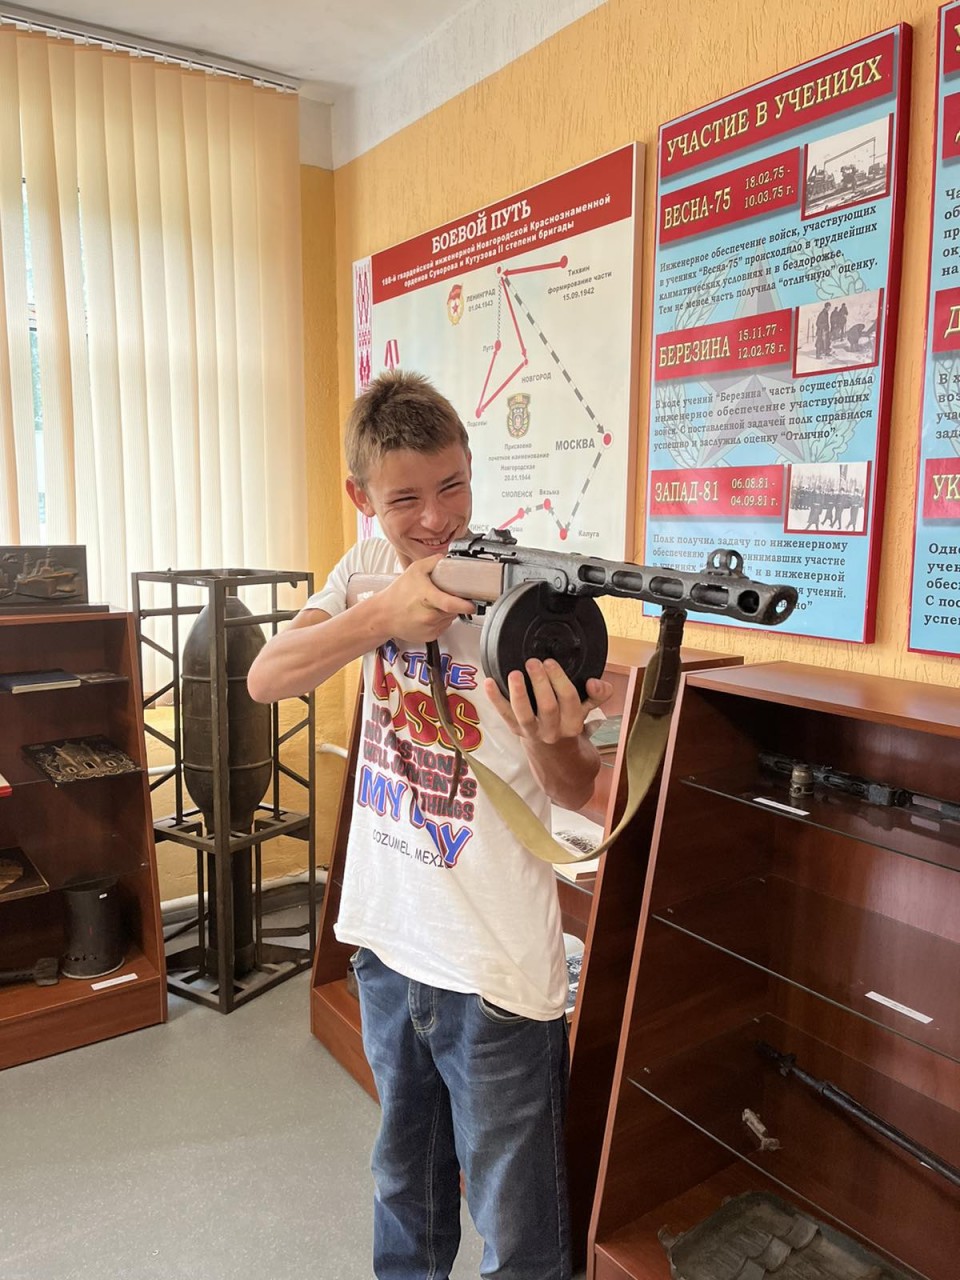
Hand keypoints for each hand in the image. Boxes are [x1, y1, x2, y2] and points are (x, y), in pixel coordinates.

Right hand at [378, 554, 475, 642]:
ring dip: (447, 611)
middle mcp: (429, 616)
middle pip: (454, 609)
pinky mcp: (430, 637)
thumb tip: (447, 559)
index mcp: (426, 598)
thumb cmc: (397, 594)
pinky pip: (443, 626)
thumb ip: (433, 562)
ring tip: (431, 604)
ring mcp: (430, 628)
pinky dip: (440, 620)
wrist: (383, 615)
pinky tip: (428, 614)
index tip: (472, 603)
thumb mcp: (414, 570)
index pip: (450, 604)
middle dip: (454, 602)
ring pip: (450, 618)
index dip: (464, 605)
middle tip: (441, 595)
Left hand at [483, 658, 612, 744]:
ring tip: (514, 674)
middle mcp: (553, 730)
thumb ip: (598, 694)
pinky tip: (488, 682)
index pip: (569, 700)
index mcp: (573, 723)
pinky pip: (504, 715)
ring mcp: (532, 732)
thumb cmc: (570, 724)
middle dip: (540, 683)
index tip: (550, 662)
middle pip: (548, 707)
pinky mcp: (515, 730)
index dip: (560, 680)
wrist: (556, 756)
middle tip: (533, 662)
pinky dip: (495, 699)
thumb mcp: (587, 710)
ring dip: (518, 693)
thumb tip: (594, 682)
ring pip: (525, 715)